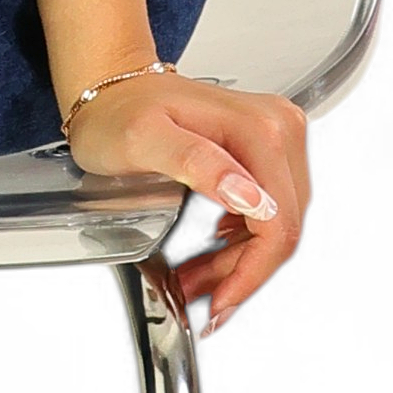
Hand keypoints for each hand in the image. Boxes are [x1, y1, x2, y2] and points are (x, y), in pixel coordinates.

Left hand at [64, 67, 309, 334]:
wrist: (111, 88)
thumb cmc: (118, 112)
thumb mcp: (144, 139)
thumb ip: (198, 164)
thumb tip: (250, 195)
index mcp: (258, 130)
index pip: (277, 221)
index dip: (251, 273)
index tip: (221, 303)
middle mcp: (278, 130)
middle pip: (281, 226)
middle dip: (243, 272)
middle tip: (202, 300)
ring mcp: (275, 139)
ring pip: (275, 224)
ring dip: (241, 262)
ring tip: (197, 283)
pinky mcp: (263, 151)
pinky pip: (265, 210)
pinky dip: (239, 242)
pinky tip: (211, 256)